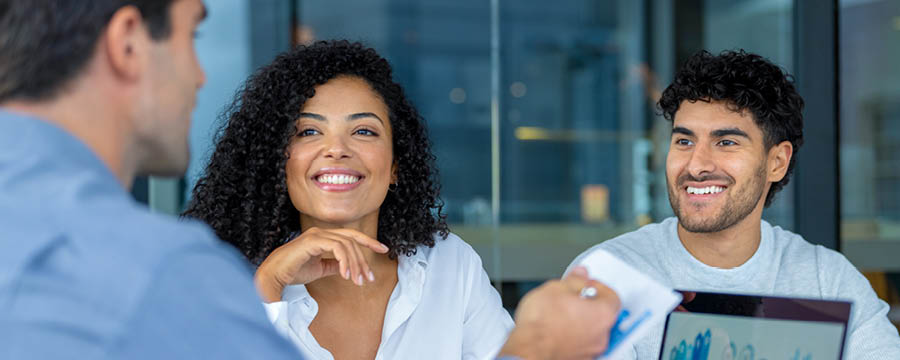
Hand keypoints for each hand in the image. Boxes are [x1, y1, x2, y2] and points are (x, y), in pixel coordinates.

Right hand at [253, 227, 388, 301]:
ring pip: (347, 245)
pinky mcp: (312, 241)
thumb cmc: (293, 271)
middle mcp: (321, 232)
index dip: (369, 242)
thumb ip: (334, 265)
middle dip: (364, 259)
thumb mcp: (320, 269)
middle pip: (352, 240)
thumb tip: (348, 267)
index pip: (351, 236)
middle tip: (368, 278)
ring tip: (357, 281)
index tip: (384, 250)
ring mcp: (317, 234)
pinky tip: (346, 275)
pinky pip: (336, 247)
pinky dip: (345, 261)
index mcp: (324, 237)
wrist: (274, 276)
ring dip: (355, 264)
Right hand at [498, 266, 620, 359]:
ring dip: (580, 321)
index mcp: (603, 314)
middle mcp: (601, 336)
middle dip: (588, 303)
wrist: (528, 349)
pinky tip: (556, 329)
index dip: (596, 286)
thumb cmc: (541, 324)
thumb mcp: (556, 287)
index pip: (612, 295)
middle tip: (572, 297)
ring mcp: (590, 351)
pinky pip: (579, 343)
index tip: (585, 284)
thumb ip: (574, 279)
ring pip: (591, 330)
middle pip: (602, 314)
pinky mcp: (577, 359)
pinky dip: (571, 335)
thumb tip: (579, 275)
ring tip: (560, 313)